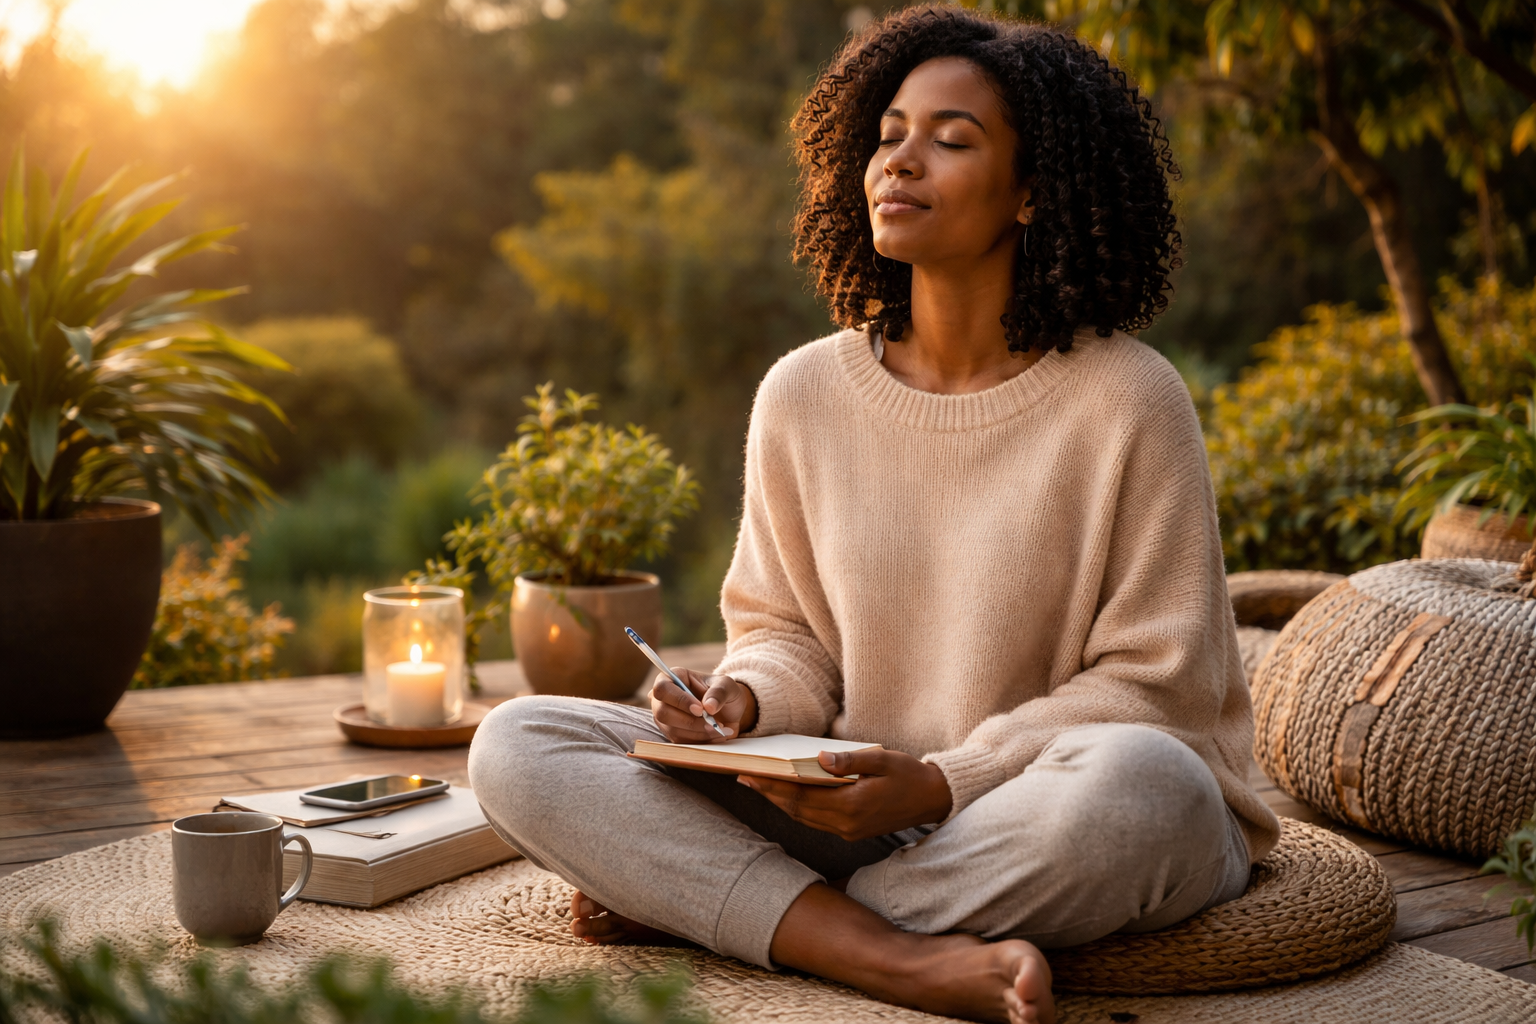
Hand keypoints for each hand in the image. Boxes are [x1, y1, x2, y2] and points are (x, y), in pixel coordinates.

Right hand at [650, 668, 757, 742]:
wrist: (729, 710)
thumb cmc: (723, 692)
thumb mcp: (727, 685)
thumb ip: (719, 692)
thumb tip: (709, 706)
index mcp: (674, 677)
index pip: (663, 688)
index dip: (679, 700)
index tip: (700, 710)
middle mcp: (664, 698)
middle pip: (662, 712)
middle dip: (690, 721)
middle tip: (713, 723)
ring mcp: (666, 717)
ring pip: (672, 730)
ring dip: (698, 732)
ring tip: (719, 729)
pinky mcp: (672, 733)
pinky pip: (680, 741)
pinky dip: (700, 740)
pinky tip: (715, 734)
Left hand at [740, 748, 952, 841]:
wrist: (934, 800)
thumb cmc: (909, 775)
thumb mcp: (882, 760)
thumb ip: (850, 760)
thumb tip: (819, 757)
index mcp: (853, 805)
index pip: (802, 797)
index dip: (773, 786)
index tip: (751, 774)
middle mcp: (847, 824)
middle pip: (797, 811)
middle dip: (769, 794)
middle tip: (744, 778)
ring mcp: (849, 832)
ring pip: (805, 819)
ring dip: (780, 803)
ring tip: (759, 786)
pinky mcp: (852, 832)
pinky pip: (817, 822)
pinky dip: (798, 809)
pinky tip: (788, 796)